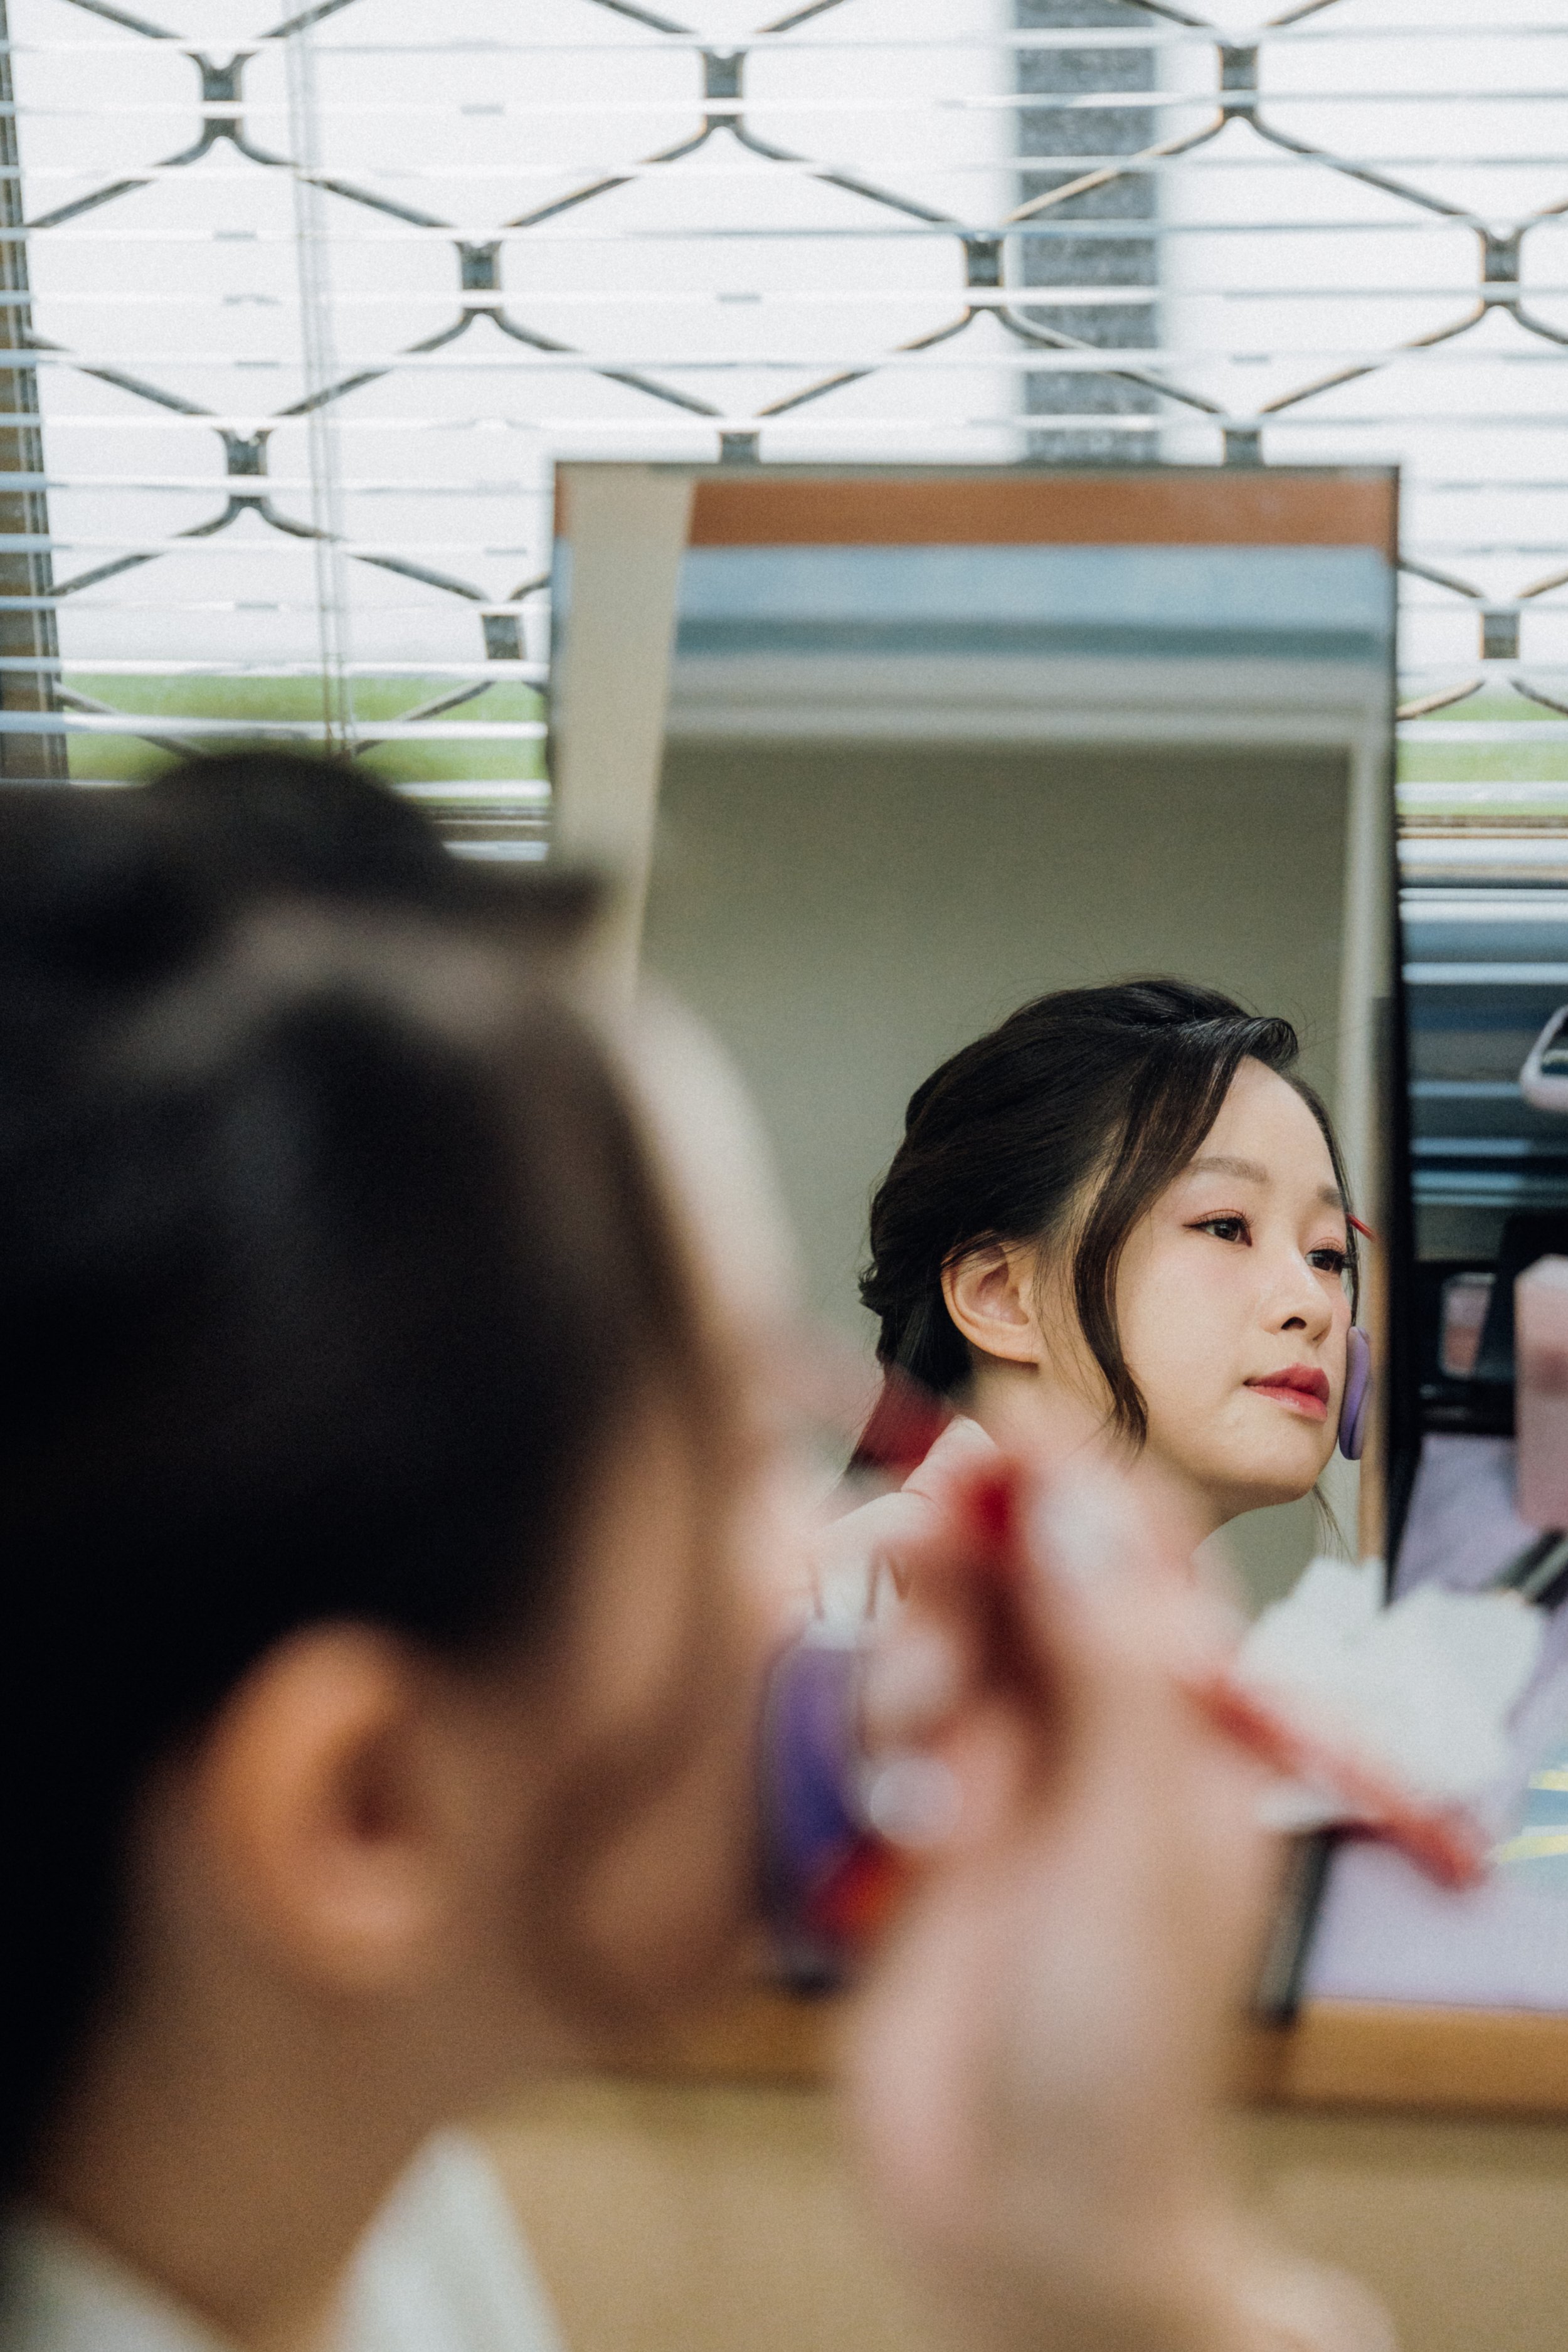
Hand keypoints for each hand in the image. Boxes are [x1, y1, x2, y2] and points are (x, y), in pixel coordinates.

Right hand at [846, 1458, 1390, 2351]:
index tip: (992, 1429)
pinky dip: (876, 1746)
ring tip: (917, 1746)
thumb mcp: (1138, 1843)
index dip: (1065, 1478)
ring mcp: (999, 1780)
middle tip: (905, 1549)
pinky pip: (878, 1723)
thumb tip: (1077, 1507)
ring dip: (909, 1659)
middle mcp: (1089, 1735)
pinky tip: (898, 1817)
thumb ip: (1111, 1664)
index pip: (1130, 1552)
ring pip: (933, 1638)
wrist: (1020, 2224)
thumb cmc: (1118, 2057)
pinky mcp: (915, 1827)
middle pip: (1012, 1577)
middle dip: (958, 1557)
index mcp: (1181, 1726)